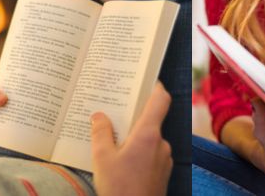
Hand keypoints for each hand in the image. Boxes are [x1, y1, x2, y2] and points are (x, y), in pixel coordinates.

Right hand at [90, 81, 172, 195]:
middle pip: (151, 120)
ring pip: (150, 140)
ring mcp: (164, 159)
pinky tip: (122, 161)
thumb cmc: (120, 188)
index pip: (161, 101)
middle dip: (134, 117)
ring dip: (135, 138)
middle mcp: (161, 143)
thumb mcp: (102, 159)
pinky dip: (139, 153)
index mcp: (149, 134)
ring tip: (113, 141)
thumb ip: (101, 133)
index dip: (156, 87)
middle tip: (115, 113)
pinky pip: (151, 155)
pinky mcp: (162, 173)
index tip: (148, 80)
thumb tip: (99, 115)